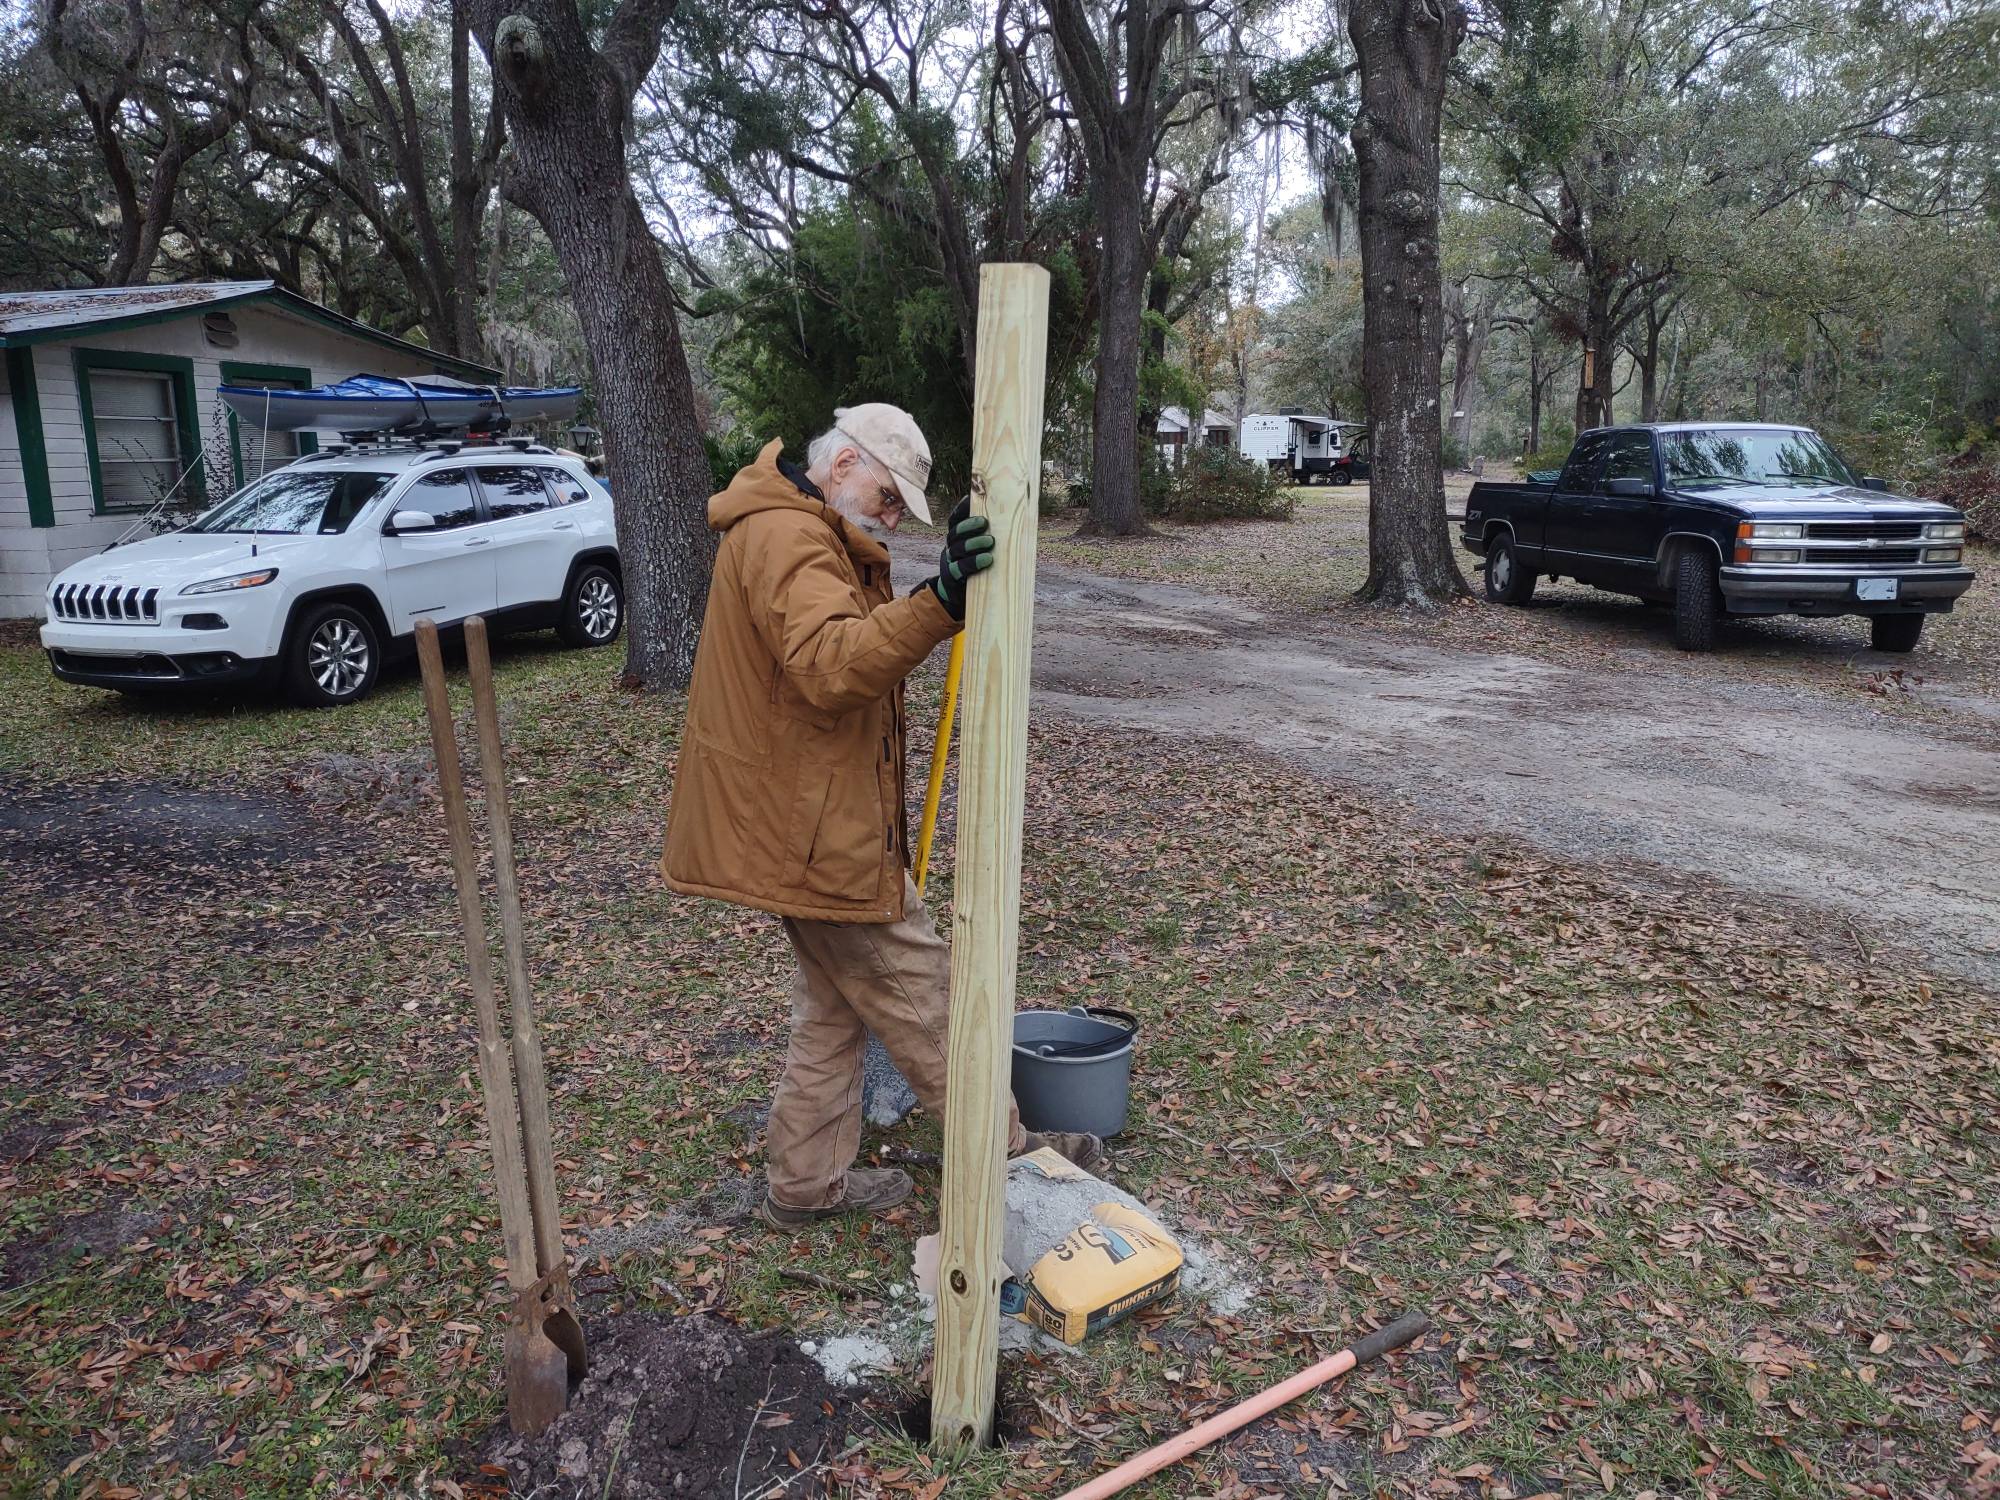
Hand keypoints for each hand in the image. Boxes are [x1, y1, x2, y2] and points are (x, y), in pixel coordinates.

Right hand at [925, 496, 994, 620]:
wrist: (961, 597)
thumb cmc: (981, 568)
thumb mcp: (985, 550)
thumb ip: (996, 537)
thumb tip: (1025, 521)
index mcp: (957, 536)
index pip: (955, 518)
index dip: (962, 509)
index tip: (972, 500)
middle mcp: (951, 547)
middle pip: (955, 532)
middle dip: (969, 526)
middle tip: (985, 522)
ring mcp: (949, 563)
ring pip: (957, 549)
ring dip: (973, 543)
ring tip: (991, 542)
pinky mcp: (952, 578)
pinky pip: (959, 569)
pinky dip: (973, 563)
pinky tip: (987, 560)